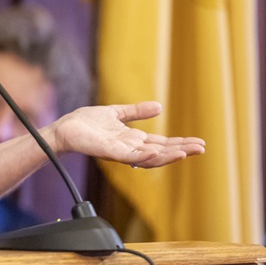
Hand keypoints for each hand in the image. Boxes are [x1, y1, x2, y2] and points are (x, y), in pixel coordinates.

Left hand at [50, 102, 205, 168]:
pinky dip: (144, 155)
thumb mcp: (116, 113)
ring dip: (168, 155)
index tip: (199, 143)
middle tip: (201, 149)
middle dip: (181, 151)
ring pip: (149, 157)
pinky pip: (130, 156)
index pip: (161, 143)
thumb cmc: (86, 122)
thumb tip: (159, 107)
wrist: (64, 128)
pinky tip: (157, 151)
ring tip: (186, 152)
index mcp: (133, 139)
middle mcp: (130, 148)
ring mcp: (120, 152)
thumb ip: (136, 112)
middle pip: (160, 152)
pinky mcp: (109, 151)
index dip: (180, 144)